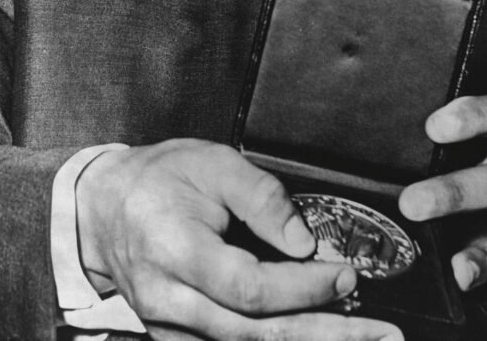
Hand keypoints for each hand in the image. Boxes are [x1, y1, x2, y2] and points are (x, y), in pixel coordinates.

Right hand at [76, 138, 402, 340]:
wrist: (102, 209)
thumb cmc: (157, 177)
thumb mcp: (210, 163)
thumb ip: (259, 196)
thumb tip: (303, 241)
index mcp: (177, 253)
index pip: (250, 288)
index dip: (303, 287)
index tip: (346, 274)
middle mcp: (171, 301)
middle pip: (255, 333)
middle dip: (325, 334)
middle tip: (383, 334)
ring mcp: (170, 327)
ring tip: (362, 338)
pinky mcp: (175, 336)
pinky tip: (314, 336)